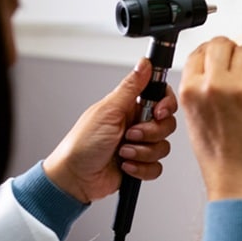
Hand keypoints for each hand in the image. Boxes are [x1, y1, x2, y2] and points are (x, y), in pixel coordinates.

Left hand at [43, 57, 176, 203]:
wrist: (75, 178)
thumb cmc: (82, 143)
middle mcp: (136, 124)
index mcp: (129, 106)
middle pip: (166, 124)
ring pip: (163, 147)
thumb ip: (131, 87)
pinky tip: (125, 166)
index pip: (160, 97)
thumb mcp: (108, 110)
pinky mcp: (139, 164)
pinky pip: (156, 167)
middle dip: (151, 133)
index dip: (166, 105)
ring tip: (123, 152)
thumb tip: (145, 63)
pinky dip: (141, 168)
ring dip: (142, 152)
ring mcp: (138, 145)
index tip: (159, 112)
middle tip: (130, 134)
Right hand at [179, 36, 241, 203]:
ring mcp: (240, 87)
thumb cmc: (221, 158)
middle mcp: (212, 85)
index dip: (212, 53)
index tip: (221, 58)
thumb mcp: (195, 119)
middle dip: (232, 52)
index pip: (199, 51)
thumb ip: (201, 88)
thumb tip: (217, 63)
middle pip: (222, 44)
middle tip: (240, 69)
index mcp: (190, 90)